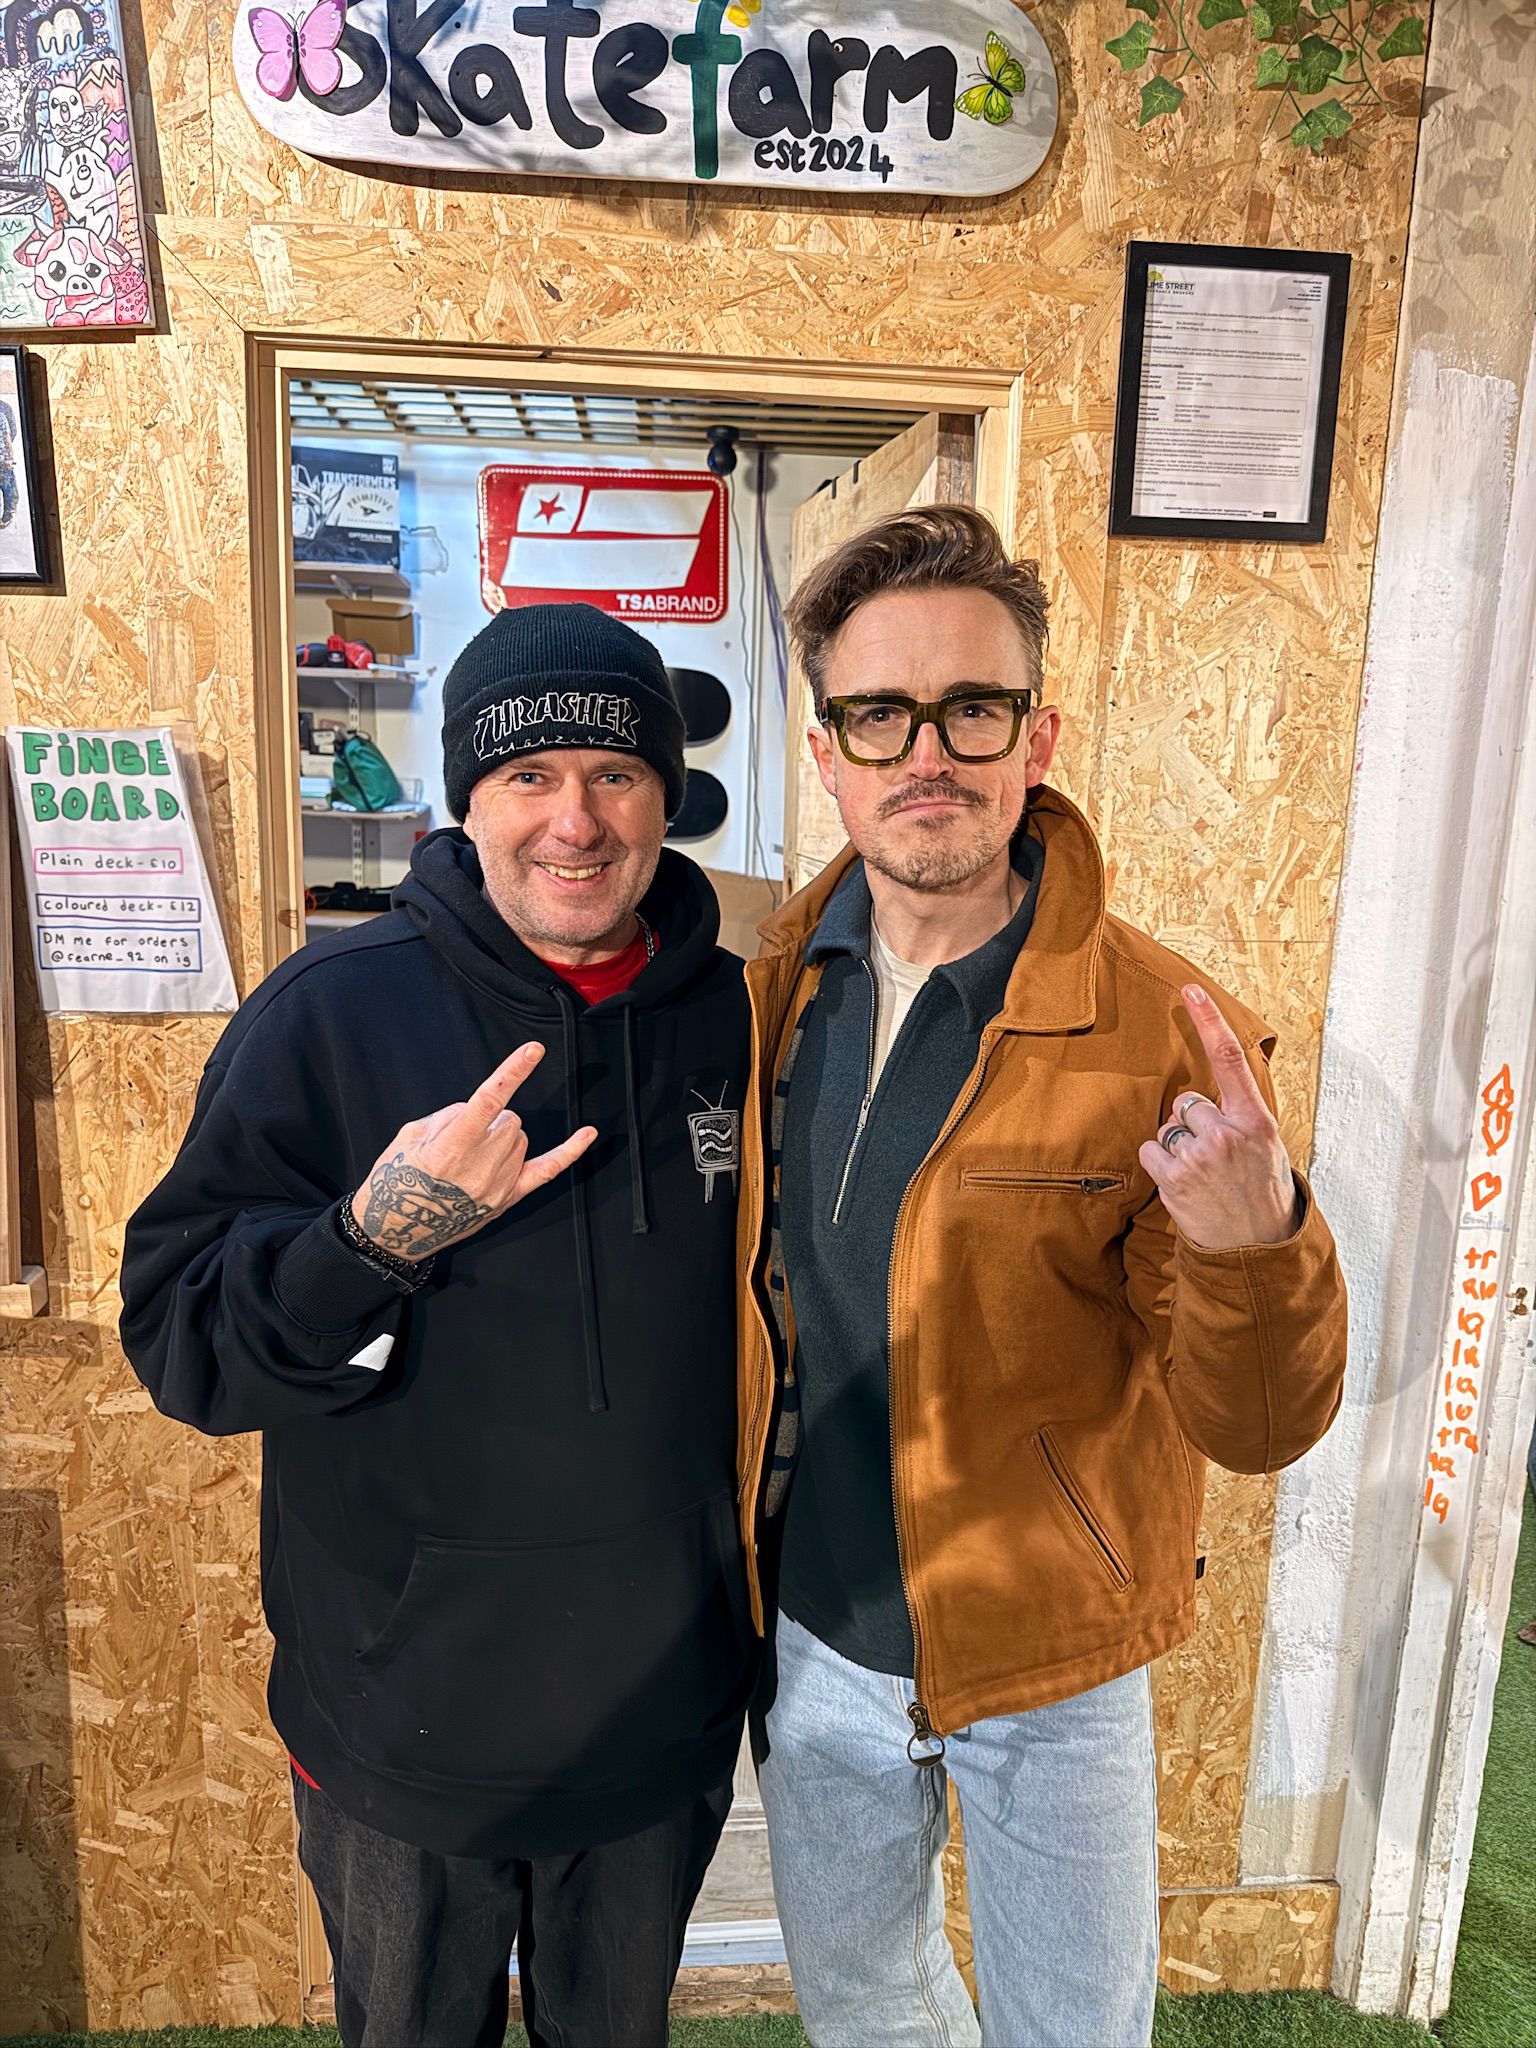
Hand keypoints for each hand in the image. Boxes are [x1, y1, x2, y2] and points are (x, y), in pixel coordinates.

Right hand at [351, 1044, 596, 1261]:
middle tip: (461, 1139)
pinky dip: (570, 1150)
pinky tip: (589, 1133)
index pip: (489, 1100)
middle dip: (489, 1120)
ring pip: (520, 1138)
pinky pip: (548, 1170)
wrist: (395, 1228)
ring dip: (502, 1137)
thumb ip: (450, 1116)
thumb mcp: (410, 1136)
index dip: (513, 1072)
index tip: (533, 1050)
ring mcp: (498, 1185)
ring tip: (470, 1159)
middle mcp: (480, 1167)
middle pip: (508, 1120)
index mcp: (451, 1147)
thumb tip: (479, 1109)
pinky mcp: (507, 1199)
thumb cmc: (397, 1179)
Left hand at [1138, 987, 1301, 1251]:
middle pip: (1188, 1102)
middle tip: (1216, 1156)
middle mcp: (1228, 1134)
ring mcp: (1200, 1157)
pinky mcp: (1175, 1179)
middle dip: (1194, 1123)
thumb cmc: (1260, 1190)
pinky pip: (1151, 1150)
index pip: (1229, 1059)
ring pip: (1168, 1128)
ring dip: (1178, 1147)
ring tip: (1204, 1175)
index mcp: (1256, 1121)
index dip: (1209, 1021)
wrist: (1257, 1245)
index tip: (1190, 991)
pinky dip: (1160, 1164)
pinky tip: (1184, 1183)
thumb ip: (1238, 1113)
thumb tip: (1198, 1095)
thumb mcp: (1265, 1144)